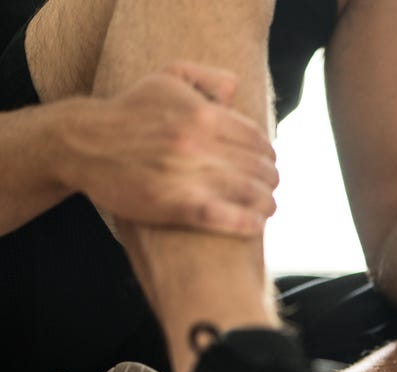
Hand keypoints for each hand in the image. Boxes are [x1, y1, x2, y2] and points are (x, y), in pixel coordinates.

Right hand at [60, 61, 277, 235]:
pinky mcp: (174, 205)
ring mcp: (186, 176)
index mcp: (202, 114)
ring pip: (248, 192)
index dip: (268, 153)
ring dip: (266, 202)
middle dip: (270, 179)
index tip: (268, 163)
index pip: (256, 139)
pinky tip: (255, 224)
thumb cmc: (128, 112)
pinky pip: (224, 217)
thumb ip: (205, 78)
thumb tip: (236, 88)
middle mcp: (197, 144)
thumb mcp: (165, 80)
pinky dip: (247, 222)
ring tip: (267, 207)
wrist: (81, 143)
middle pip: (257, 167)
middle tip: (270, 187)